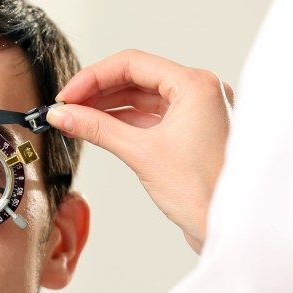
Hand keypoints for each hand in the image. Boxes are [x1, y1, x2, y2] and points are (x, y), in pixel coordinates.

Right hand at [47, 49, 233, 252]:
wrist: (229, 229)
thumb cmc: (202, 193)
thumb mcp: (141, 154)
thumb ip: (98, 129)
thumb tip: (63, 114)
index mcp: (196, 85)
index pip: (133, 64)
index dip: (93, 77)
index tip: (66, 96)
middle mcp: (201, 92)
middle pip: (137, 78)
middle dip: (98, 92)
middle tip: (66, 108)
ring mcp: (198, 113)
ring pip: (143, 98)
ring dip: (108, 107)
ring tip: (76, 119)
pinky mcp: (192, 134)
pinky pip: (152, 118)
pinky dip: (124, 122)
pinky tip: (99, 130)